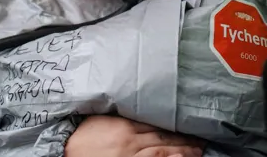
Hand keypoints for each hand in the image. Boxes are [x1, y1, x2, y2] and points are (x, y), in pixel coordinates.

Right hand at [65, 115, 203, 156]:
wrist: (64, 152)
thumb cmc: (81, 137)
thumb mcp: (102, 120)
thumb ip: (122, 116)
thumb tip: (142, 113)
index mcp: (123, 123)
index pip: (156, 121)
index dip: (175, 123)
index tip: (189, 124)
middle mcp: (129, 139)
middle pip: (163, 135)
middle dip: (185, 138)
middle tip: (202, 138)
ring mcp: (129, 156)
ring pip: (163, 150)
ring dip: (183, 151)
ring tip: (198, 151)